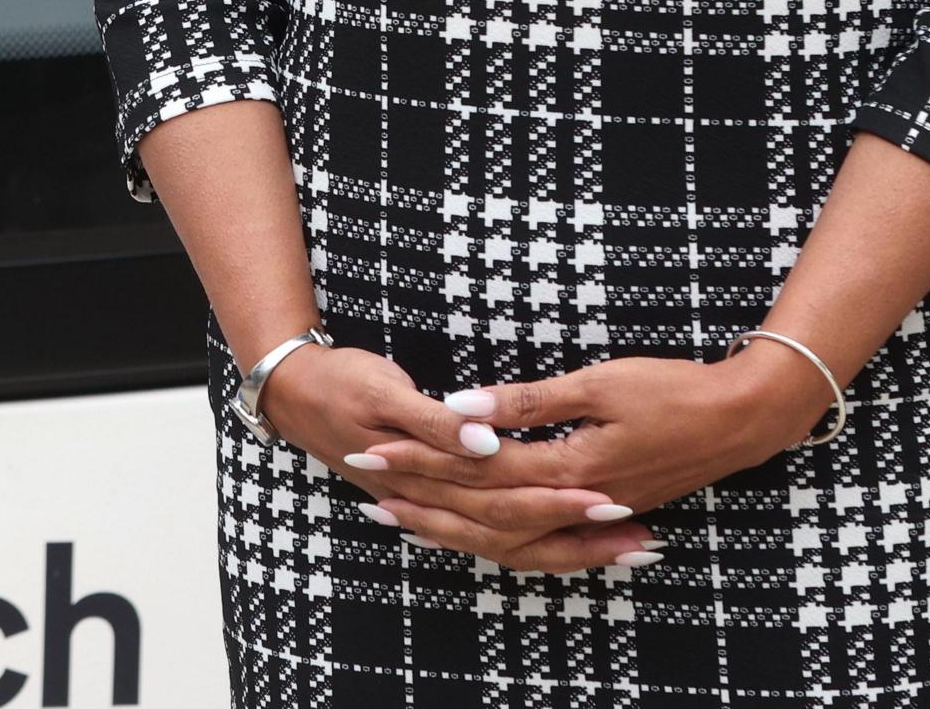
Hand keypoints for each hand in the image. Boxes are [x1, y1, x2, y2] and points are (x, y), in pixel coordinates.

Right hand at [258, 347, 659, 574]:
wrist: (288, 390)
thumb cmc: (338, 382)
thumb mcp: (384, 391)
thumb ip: (439, 421)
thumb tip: (487, 443)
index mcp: (423, 476)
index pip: (503, 501)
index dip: (558, 504)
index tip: (611, 498)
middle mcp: (433, 503)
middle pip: (516, 535)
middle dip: (580, 538)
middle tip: (641, 536)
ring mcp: (433, 506)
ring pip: (509, 544)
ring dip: (568, 548)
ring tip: (628, 547)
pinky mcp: (435, 500)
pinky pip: (493, 537)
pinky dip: (534, 543)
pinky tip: (566, 543)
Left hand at [347, 349, 836, 548]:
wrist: (743, 418)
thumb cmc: (675, 391)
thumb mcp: (601, 383)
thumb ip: (531, 401)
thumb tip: (465, 407)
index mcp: (569, 470)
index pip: (478, 471)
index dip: (423, 461)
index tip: (375, 451)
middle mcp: (575, 502)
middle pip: (483, 514)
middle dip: (423, 501)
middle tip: (370, 493)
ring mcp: (591, 513)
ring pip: (509, 536)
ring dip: (454, 528)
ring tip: (404, 520)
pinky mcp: (604, 511)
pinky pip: (539, 538)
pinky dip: (499, 536)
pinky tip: (473, 528)